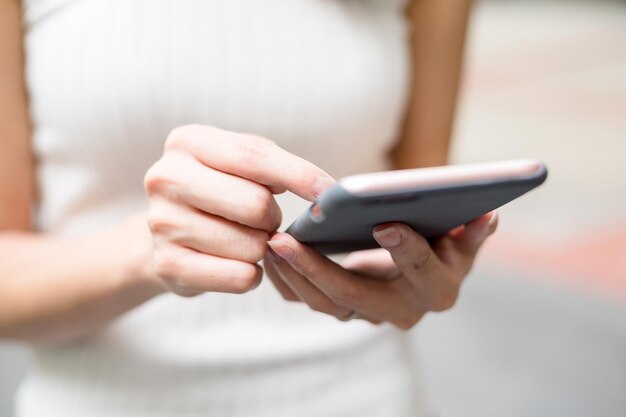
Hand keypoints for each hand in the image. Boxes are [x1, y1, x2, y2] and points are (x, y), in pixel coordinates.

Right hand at [144, 125, 333, 295]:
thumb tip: (324, 191)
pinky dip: (251, 274)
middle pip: (255, 205)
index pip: (254, 157)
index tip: (330, 194)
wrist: (168, 230)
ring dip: (261, 247)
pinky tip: (237, 262)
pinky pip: (240, 277)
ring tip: (244, 238)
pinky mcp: (166, 265)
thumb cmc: (217, 190)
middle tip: (264, 220)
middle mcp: (166, 178)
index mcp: (188, 142)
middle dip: (273, 218)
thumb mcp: (239, 163)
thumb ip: (277, 166)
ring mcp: (161, 223)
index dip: (300, 176)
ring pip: (251, 246)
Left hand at [264, 212, 497, 328]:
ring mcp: (366, 313)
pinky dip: (285, 279)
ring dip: (292, 274)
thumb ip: (473, 230)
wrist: (421, 264)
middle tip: (285, 239)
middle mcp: (401, 311)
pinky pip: (306, 299)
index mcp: (438, 290)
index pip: (422, 273)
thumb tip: (490, 215)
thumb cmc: (443, 242)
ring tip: (270, 242)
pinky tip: (269, 252)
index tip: (385, 223)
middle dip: (316, 269)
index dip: (406, 250)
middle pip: (353, 296)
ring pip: (322, 303)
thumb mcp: (463, 237)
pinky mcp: (341, 306)